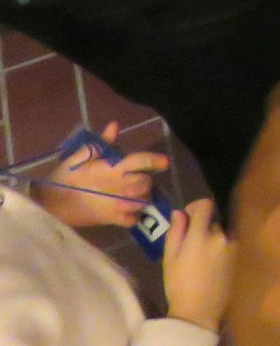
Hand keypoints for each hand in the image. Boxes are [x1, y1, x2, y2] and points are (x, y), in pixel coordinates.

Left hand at [33, 122, 166, 230]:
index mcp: (115, 167)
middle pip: (145, 182)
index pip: (140, 160)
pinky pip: (131, 219)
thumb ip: (97, 146)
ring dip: (138, 201)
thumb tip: (114, 126)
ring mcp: (119, 200)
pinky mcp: (113, 217)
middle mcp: (121, 183)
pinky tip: (120, 215)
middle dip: (143, 184)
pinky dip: (131, 218)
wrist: (49, 202)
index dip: (153, 160)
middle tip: (129, 188)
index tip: (164, 163)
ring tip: (123, 203)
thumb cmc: (63, 177)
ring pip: (143, 200)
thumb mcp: (78, 158)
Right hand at [162, 198, 234, 332]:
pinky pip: (228, 243)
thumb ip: (176, 232)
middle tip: (189, 247)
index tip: (187, 219)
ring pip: (221, 233)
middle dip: (201, 228)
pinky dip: (220, 247)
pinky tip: (210, 265)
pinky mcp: (238, 257)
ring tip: (200, 259)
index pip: (205, 205)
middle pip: (212, 221)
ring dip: (212, 238)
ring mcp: (233, 246)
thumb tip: (180, 212)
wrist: (199, 312)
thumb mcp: (170, 258)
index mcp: (201, 235)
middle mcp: (221, 236)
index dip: (195, 207)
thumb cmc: (178, 285)